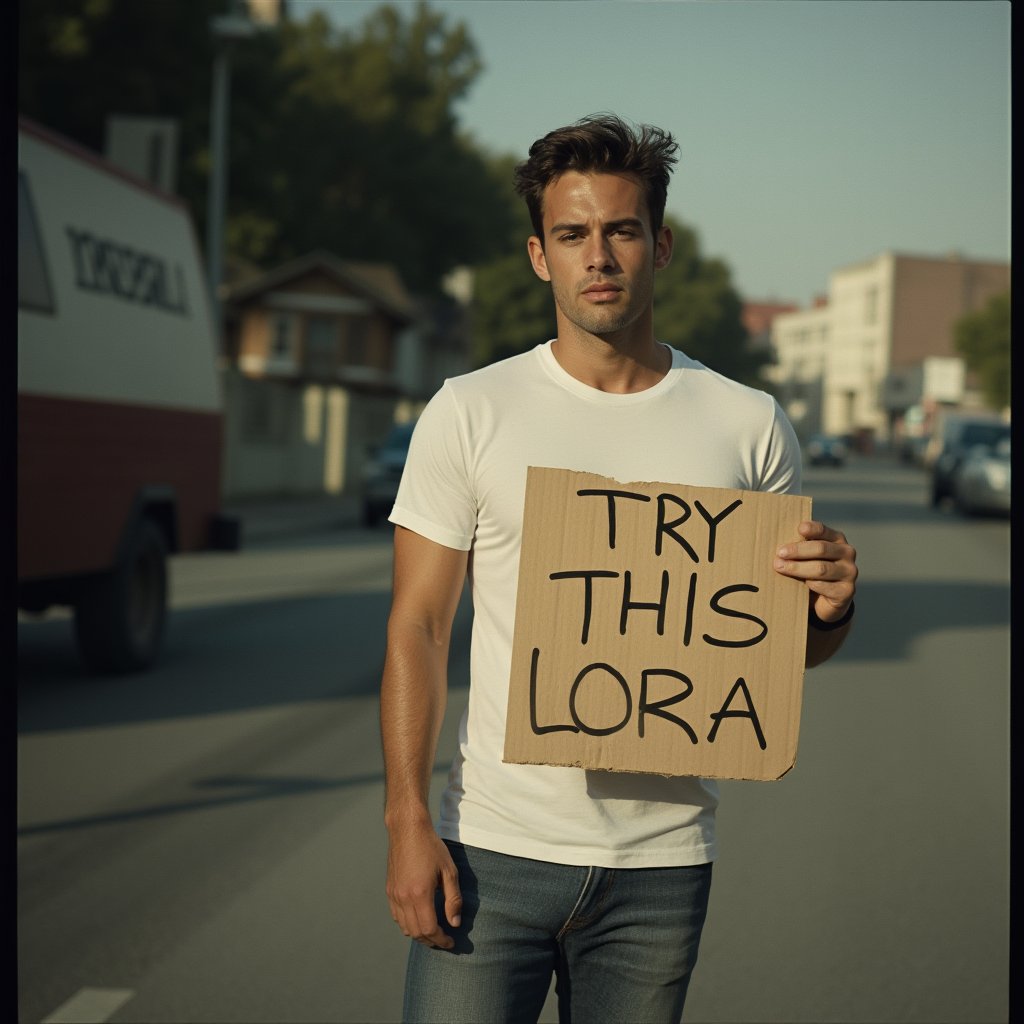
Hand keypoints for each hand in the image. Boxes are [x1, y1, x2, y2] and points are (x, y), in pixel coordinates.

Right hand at [385, 821, 462, 949]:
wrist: (408, 830)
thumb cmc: (431, 847)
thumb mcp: (449, 871)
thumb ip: (453, 899)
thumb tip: (455, 923)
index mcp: (419, 894)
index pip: (429, 929)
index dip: (441, 940)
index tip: (451, 942)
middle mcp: (403, 898)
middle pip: (416, 932)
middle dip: (431, 941)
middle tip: (444, 940)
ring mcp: (394, 895)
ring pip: (405, 927)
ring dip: (419, 934)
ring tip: (433, 932)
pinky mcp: (389, 890)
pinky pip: (397, 916)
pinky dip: (407, 924)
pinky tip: (418, 919)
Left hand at [774, 520, 857, 622]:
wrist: (823, 600)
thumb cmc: (810, 572)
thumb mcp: (805, 557)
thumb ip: (799, 548)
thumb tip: (779, 546)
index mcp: (836, 539)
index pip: (823, 530)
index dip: (811, 529)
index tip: (799, 529)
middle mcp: (847, 553)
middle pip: (821, 548)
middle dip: (798, 550)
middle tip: (779, 553)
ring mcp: (849, 572)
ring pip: (821, 568)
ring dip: (797, 568)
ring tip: (780, 567)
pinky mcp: (847, 590)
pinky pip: (823, 585)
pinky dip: (808, 584)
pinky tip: (799, 585)